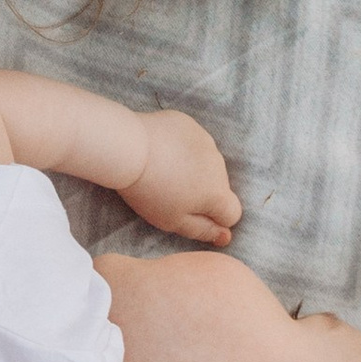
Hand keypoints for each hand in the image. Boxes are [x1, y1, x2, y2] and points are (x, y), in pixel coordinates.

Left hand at [121, 108, 239, 246]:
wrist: (128, 147)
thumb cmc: (149, 191)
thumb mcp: (173, 221)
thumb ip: (203, 231)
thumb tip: (225, 236)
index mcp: (218, 193)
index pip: (232, 214)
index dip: (215, 220)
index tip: (191, 215)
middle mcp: (219, 166)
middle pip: (219, 187)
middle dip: (203, 193)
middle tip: (171, 193)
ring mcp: (205, 141)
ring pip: (207, 164)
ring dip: (194, 170)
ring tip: (164, 171)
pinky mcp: (189, 125)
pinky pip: (193, 142)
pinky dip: (182, 149)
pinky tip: (161, 150)